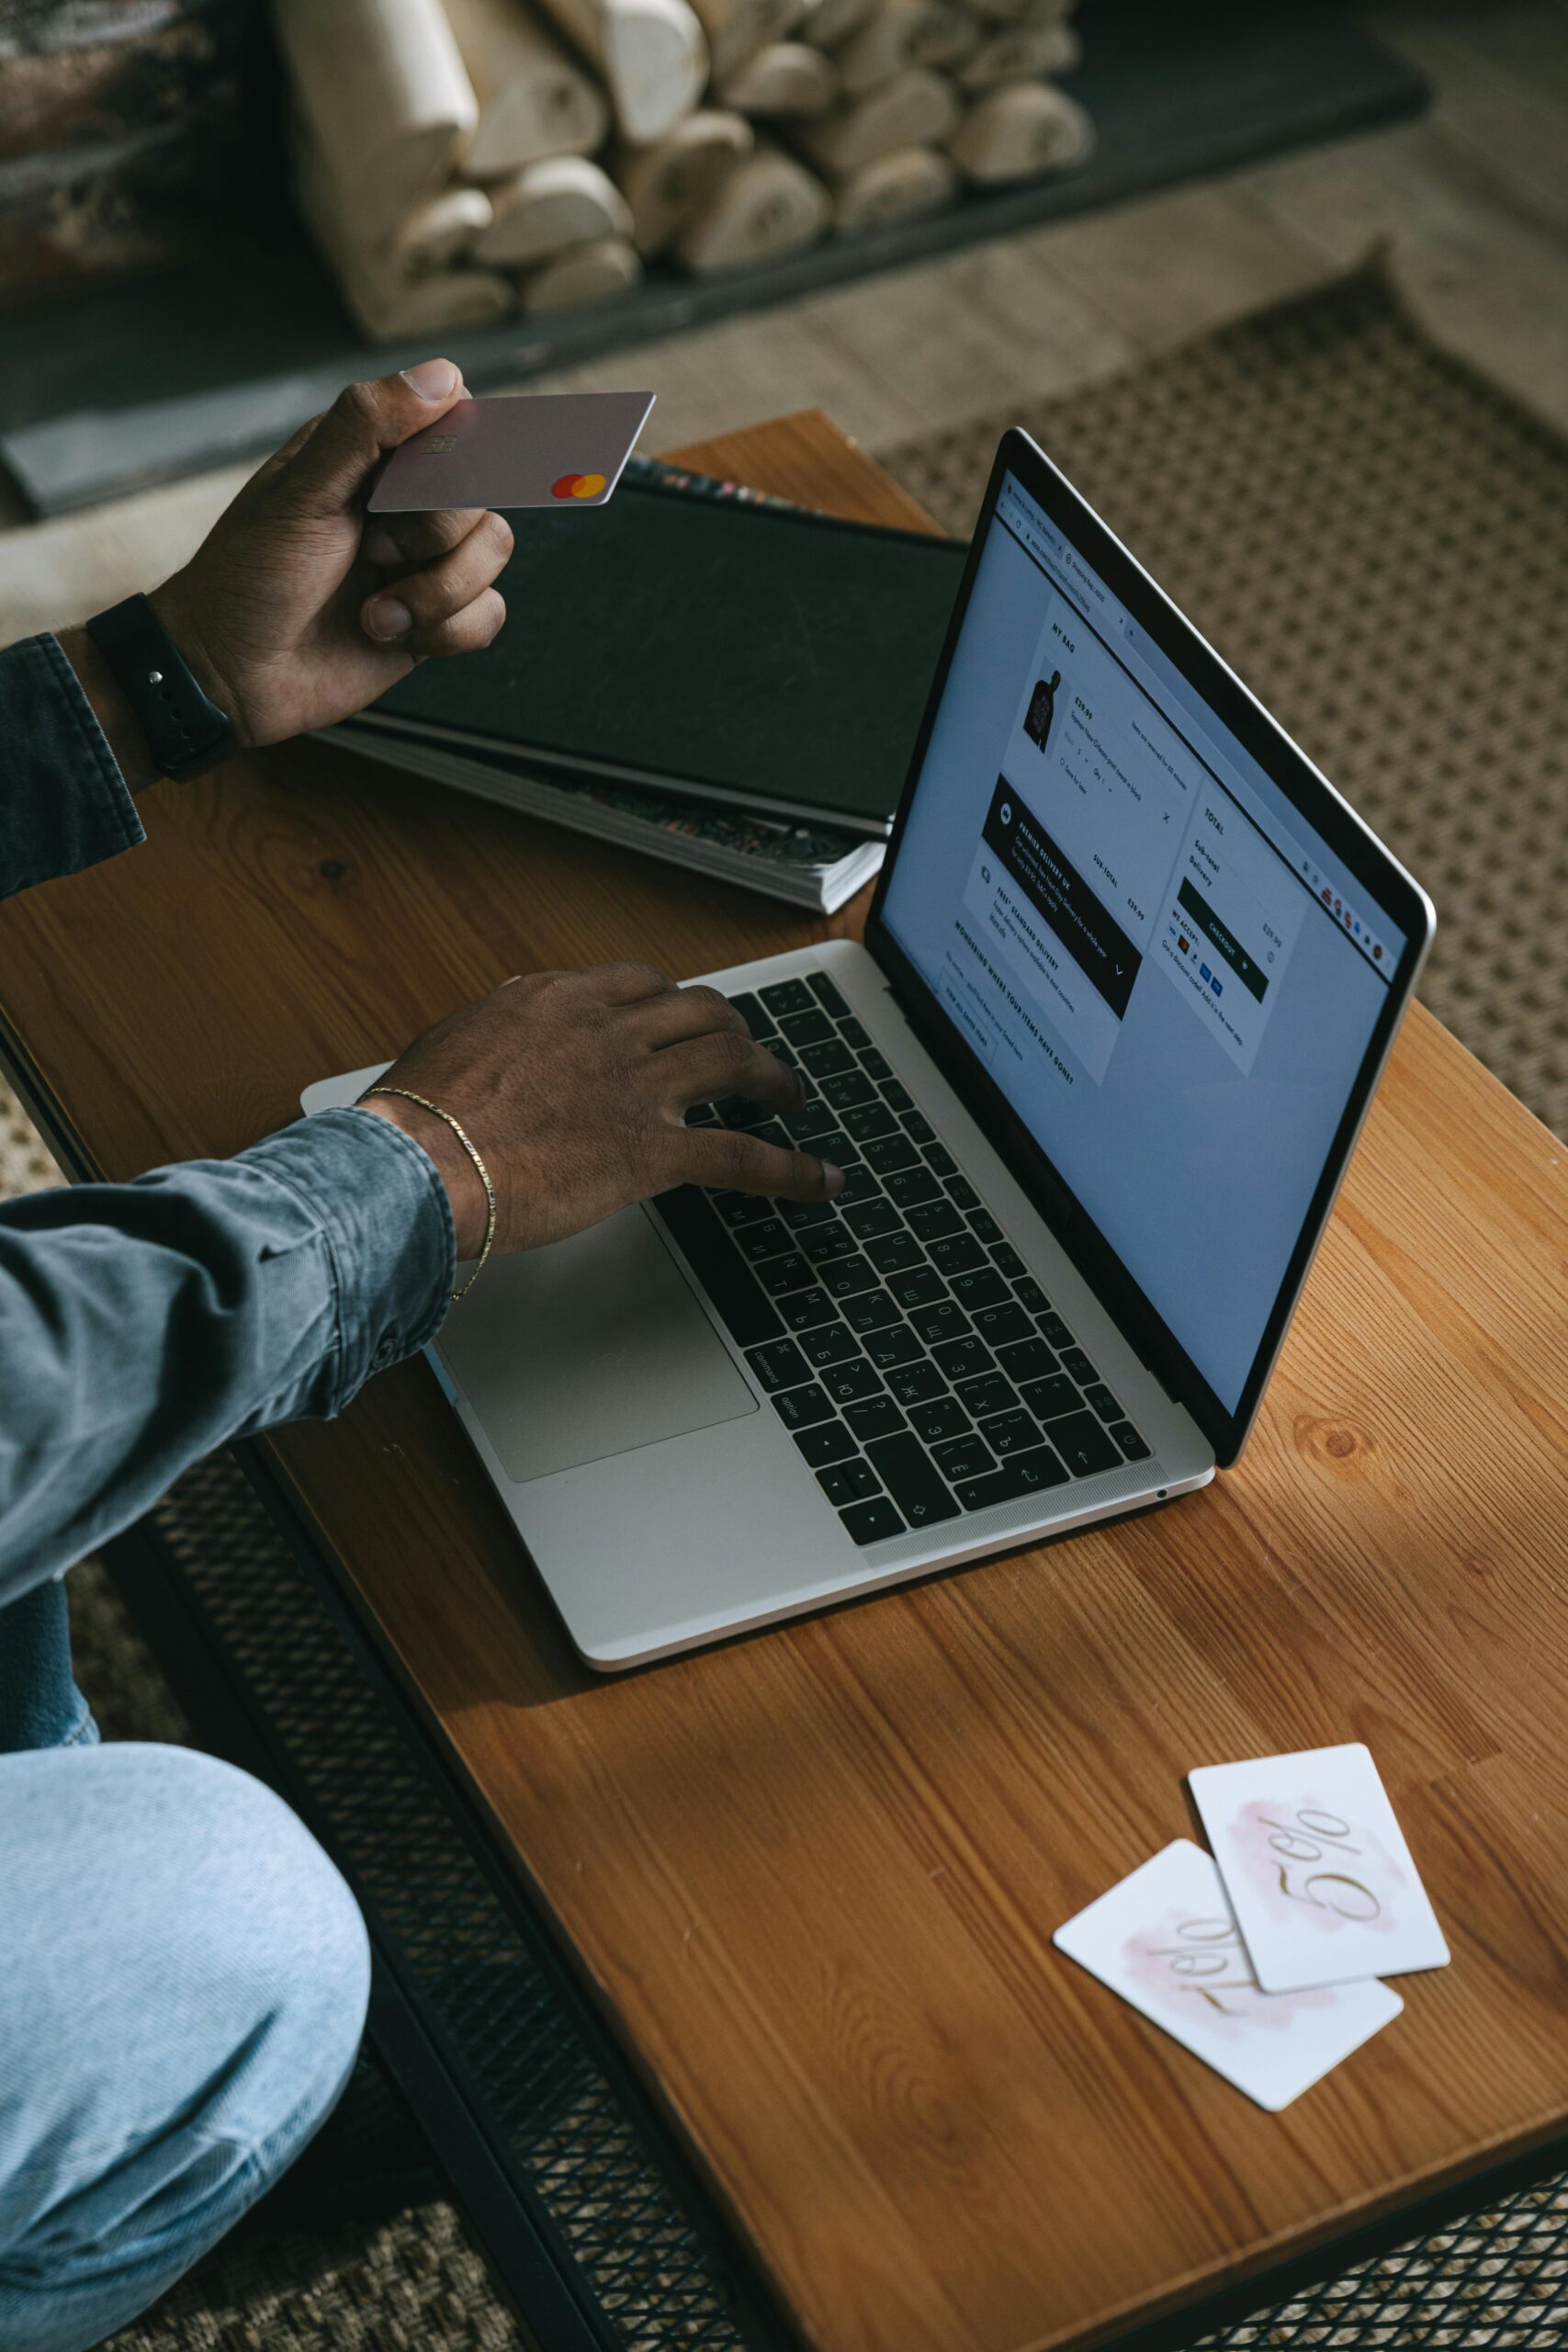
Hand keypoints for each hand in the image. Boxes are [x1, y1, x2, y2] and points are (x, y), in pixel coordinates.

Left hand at [154, 356, 512, 749]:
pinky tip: (389, 634)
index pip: (455, 422)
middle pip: (483, 493)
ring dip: (437, 592)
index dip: (453, 455)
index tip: (414, 487)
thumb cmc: (248, 578)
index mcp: (369, 455)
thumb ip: (366, 426)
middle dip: (433, 534)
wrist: (233, 675)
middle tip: (372, 549)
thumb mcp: (301, 491)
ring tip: (375, 612)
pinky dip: (445, 631)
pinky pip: (487, 614)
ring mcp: (421, 561)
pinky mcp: (434, 619)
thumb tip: (442, 376)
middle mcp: (403, 502)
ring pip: (494, 552)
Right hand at [360, 963, 843, 1259]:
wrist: (414, 1165)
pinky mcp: (651, 1151)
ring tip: (787, 1095)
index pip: (640, 982)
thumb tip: (504, 1034)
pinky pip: (741, 1154)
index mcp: (557, 999)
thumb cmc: (416, 1119)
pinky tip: (820, 1180)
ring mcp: (635, 1087)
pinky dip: (790, 1169)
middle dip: (733, 1028)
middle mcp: (607, 1030)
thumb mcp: (453, 1041)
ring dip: (771, 1075)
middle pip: (700, 1010)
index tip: (681, 1018)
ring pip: (732, 1059)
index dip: (673, 1002)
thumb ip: (497, 1029)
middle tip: (745, 1052)